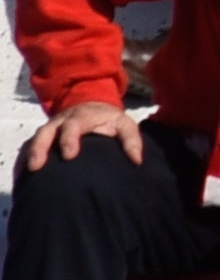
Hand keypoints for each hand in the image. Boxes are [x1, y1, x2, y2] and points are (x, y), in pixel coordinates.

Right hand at [23, 101, 142, 170]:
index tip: (69, 156)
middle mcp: (61, 122)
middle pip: (46, 132)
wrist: (91, 105)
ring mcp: (49, 129)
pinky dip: (24, 157)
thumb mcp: (124, 124)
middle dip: (41, 147)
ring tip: (28, 171)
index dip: (69, 139)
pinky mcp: (43, 137)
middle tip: (37, 166)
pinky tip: (23, 173)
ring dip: (30, 154)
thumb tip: (136, 161)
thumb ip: (131, 140)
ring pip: (35, 139)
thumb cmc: (109, 120)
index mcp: (82, 117)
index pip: (74, 126)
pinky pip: (29, 146)